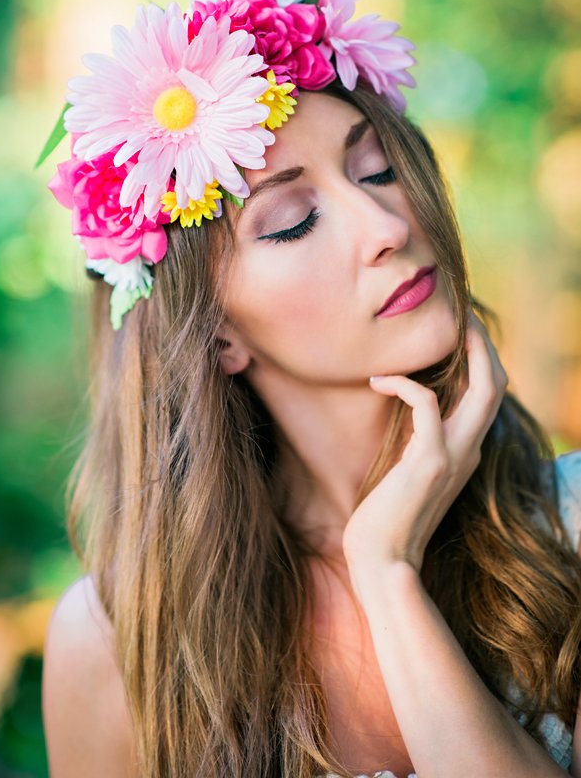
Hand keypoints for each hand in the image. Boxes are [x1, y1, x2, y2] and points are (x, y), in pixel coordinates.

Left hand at [342, 309, 508, 590]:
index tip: (458, 332)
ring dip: (465, 350)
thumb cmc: (385, 518)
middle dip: (483, 344)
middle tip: (460, 314)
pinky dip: (403, 384)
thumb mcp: (409, 472)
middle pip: (497, 384)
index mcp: (465, 451)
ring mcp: (453, 455)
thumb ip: (420, 442)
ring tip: (440, 327)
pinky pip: (424, 403)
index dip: (480, 360)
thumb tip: (410, 409)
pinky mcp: (428, 461)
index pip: (488, 396)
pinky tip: (378, 380)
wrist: (382, 561)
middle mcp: (469, 450)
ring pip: (483, 388)